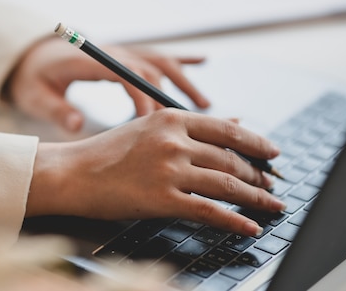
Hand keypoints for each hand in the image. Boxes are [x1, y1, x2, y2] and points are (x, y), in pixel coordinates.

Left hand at [4, 37, 209, 131]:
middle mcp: (113, 53)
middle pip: (151, 71)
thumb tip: (76, 123)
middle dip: (171, 99)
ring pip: (161, 62)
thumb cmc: (33, 78)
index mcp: (92, 62)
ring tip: (206, 105)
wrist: (31, 55)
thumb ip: (55, 110)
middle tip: (190, 127)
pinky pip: (157, 55)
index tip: (156, 124)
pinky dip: (181, 58)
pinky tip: (203, 61)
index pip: (127, 77)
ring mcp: (121, 52)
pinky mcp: (125, 55)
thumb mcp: (35, 96)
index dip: (144, 99)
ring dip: (184, 81)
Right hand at [27, 109, 285, 236]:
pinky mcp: (162, 200)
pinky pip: (209, 211)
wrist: (72, 173)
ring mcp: (169, 171)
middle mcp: (174, 142)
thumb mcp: (148, 129)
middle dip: (257, 174)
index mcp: (172, 119)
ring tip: (271, 204)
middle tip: (271, 184)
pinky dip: (235, 221)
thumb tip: (233, 122)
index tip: (273, 153)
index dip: (256, 143)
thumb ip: (190, 128)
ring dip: (255, 197)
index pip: (227, 130)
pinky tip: (249, 227)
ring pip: (227, 184)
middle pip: (230, 159)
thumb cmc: (106, 152)